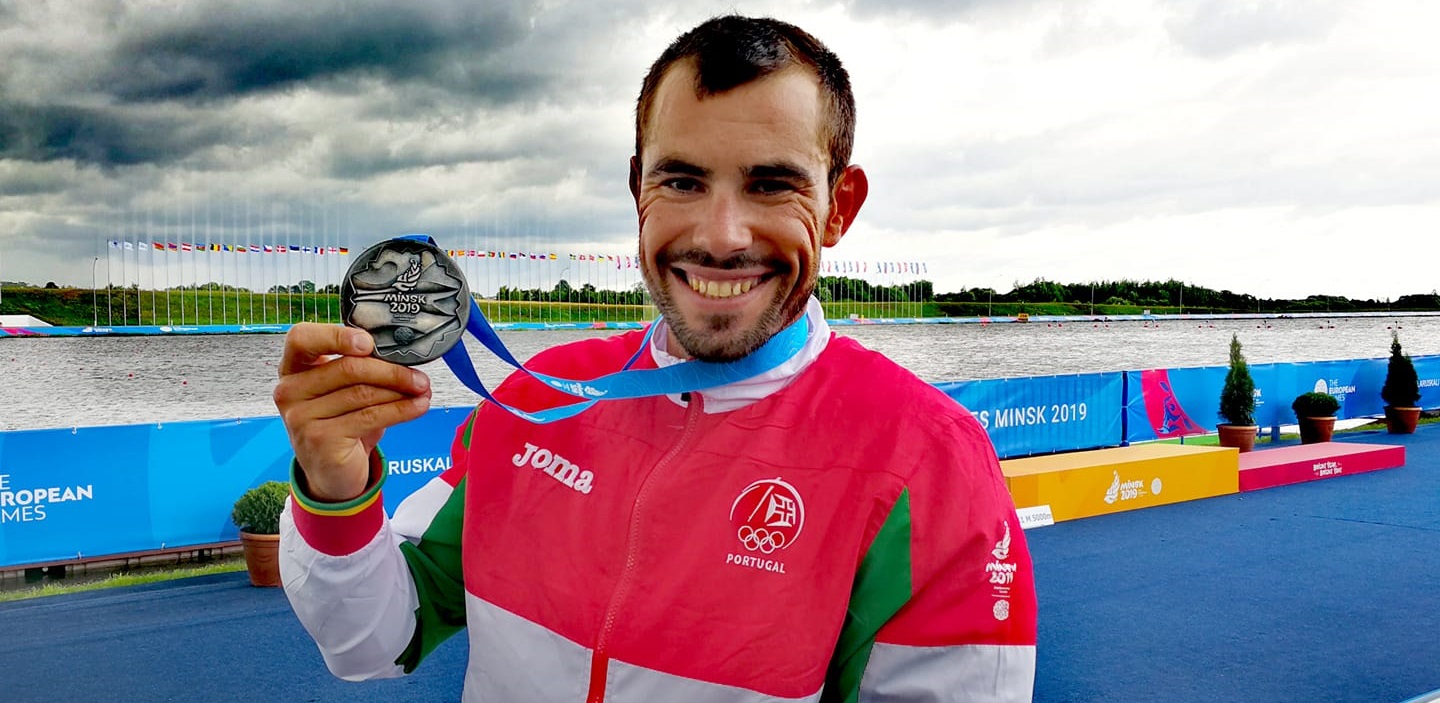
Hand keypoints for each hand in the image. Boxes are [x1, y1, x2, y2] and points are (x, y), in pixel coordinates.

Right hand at [273, 323, 431, 501]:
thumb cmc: (340, 422)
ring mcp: (301, 417)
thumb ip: (360, 367)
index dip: (336, 336)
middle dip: (391, 370)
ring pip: (363, 393)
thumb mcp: (344, 390)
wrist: (332, 471)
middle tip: (418, 376)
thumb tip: (403, 355)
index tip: (369, 343)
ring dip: (400, 390)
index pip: (302, 338)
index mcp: (292, 368)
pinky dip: (401, 409)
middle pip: (347, 368)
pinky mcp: (320, 439)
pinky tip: (418, 406)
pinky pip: (370, 417)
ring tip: (422, 390)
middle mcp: (290, 390)